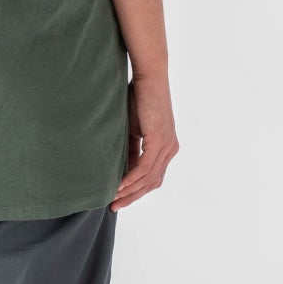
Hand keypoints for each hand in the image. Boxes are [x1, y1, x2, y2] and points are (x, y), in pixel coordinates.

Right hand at [112, 72, 178, 210]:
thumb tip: (124, 167)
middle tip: (114, 206)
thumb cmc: (139, 97)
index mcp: (166, 147)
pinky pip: (145, 168)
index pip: (153, 177)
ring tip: (112, 198)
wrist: (149, 77)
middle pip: (152, 183)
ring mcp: (167, 146)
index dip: (136, 190)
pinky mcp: (159, 141)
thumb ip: (132, 148)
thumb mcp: (133, 129)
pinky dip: (131, 179)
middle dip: (132, 197)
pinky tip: (118, 186)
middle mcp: (170, 149)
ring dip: (129, 191)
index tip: (119, 199)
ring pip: (148, 178)